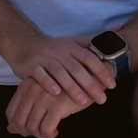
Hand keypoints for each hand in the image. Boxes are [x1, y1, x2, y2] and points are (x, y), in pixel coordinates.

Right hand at [1, 30, 117, 137]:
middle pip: (77, 69)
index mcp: (71, 47)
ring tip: (83, 101)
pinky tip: (56, 93)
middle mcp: (59, 52)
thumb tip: (114, 35)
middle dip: (90, 84)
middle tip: (102, 99)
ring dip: (72, 87)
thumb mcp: (70, 42)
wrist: (23, 43)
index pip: (90, 58)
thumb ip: (88, 44)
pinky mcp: (31, 66)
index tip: (112, 85)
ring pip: (60, 73)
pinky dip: (48, 83)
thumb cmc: (51, 48)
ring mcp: (44, 59)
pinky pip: (40, 75)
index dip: (101, 71)